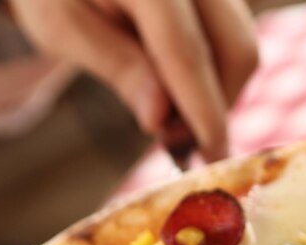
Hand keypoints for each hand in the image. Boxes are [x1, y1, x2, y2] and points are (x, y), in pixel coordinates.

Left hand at [9, 0, 258, 160]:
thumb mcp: (63, 25)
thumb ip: (116, 66)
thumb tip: (158, 119)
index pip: (186, 51)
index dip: (202, 112)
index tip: (211, 157)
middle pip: (236, 48)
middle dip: (218, 105)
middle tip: (179, 141)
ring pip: (242, 46)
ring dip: (219, 93)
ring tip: (175, 116)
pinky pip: (234, 38)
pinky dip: (216, 75)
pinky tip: (182, 93)